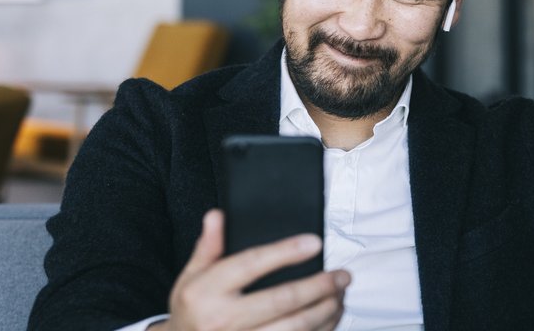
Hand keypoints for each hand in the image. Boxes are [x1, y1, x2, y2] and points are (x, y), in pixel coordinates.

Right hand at [147, 209, 350, 330]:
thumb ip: (207, 247)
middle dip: (319, 286)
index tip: (315, 242)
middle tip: (343, 275)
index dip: (285, 252)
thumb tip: (217, 215)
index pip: (251, 264)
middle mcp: (223, 319)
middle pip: (282, 300)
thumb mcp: (190, 278)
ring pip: (295, 327)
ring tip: (340, 295)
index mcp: (206, 292)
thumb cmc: (192, 311)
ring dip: (325, 311)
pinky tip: (330, 317)